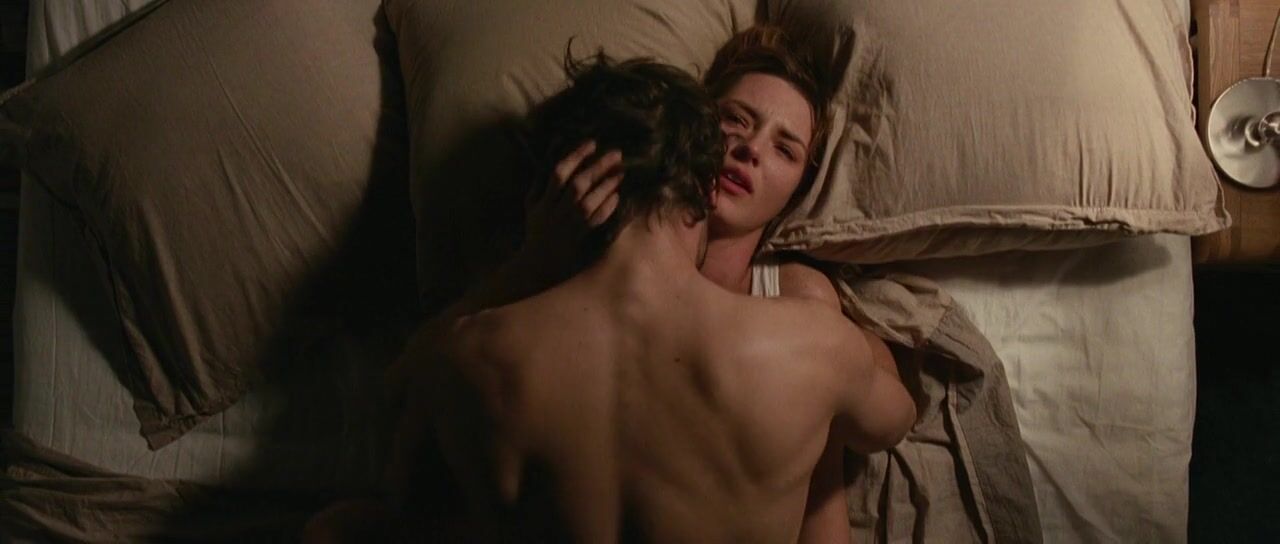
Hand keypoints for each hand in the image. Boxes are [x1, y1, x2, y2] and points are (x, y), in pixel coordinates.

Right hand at [521, 140, 621, 271]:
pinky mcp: (581, 237)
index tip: (592, 143)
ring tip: (620, 172)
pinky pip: (596, 221)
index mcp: (543, 201)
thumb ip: (541, 180)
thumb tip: (553, 153)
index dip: (576, 157)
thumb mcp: (532, 203)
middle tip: (616, 153)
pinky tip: (617, 196)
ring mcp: (569, 225)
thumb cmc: (536, 228)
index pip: (559, 174)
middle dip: (598, 167)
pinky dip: (607, 208)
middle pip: (578, 185)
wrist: (538, 262)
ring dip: (606, 186)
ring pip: (589, 203)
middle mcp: (556, 212)